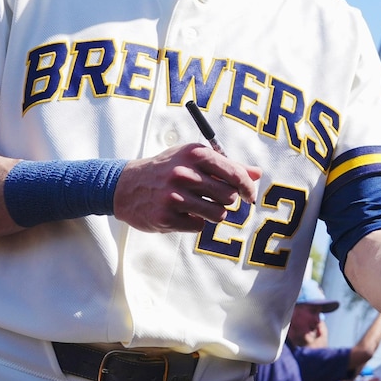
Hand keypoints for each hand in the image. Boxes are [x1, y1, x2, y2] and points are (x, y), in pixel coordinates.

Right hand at [113, 143, 260, 232]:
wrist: (124, 186)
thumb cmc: (167, 170)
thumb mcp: (193, 159)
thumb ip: (227, 166)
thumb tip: (257, 173)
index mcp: (195, 154)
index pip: (235, 174)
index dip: (247, 188)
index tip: (250, 196)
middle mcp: (184, 173)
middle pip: (229, 197)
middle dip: (226, 201)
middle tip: (212, 197)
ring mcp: (173, 196)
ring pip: (218, 214)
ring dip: (213, 213)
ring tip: (197, 205)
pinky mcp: (166, 217)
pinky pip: (199, 226)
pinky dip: (194, 222)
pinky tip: (181, 213)